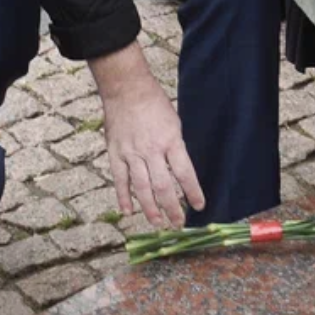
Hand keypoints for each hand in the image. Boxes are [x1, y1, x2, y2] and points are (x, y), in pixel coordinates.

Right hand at [90, 43, 204, 228]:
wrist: (127, 90)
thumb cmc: (155, 104)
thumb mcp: (174, 122)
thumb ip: (175, 147)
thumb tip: (179, 171)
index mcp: (171, 141)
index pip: (185, 173)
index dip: (192, 192)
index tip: (199, 206)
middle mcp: (152, 151)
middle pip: (164, 187)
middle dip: (172, 208)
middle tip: (178, 224)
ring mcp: (132, 154)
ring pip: (142, 189)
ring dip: (150, 209)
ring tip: (158, 224)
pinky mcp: (115, 155)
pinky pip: (120, 181)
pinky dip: (123, 198)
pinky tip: (128, 213)